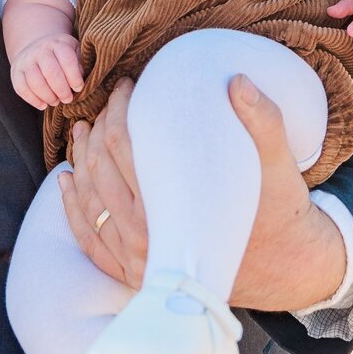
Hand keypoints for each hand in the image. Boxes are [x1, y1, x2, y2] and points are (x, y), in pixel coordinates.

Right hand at [10, 32, 84, 107]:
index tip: (78, 88)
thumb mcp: (74, 52)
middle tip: (68, 99)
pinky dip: (33, 100)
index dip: (75, 77)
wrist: (36, 46)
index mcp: (58, 44)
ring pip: (35, 82)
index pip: (67, 59)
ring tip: (56, 101)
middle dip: (62, 90)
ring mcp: (26, 60)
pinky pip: (22, 89)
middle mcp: (40, 50)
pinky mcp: (15, 71)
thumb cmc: (60, 55)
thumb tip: (78, 84)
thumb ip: (79, 66)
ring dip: (48, 97)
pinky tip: (43, 105)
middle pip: (51, 72)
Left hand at [59, 76, 346, 313]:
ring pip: (88, 203)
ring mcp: (137, 261)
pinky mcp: (135, 274)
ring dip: (79, 162)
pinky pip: (90, 242)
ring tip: (83, 131)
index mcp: (175, 208)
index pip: (123, 146)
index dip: (118, 109)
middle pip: (98, 171)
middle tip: (107, 103)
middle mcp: (147, 238)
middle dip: (97, 130)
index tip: (126, 85)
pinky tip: (66, 181)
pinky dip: (72, 209)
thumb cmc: (280, 210)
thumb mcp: (279, 163)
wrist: (286, 267)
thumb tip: (238, 80)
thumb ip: (263, 120)